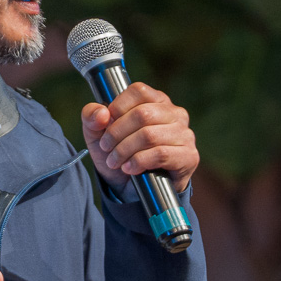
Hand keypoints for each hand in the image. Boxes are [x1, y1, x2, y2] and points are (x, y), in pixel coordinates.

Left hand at [80, 82, 197, 192]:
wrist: (134, 189)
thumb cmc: (120, 153)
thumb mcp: (97, 134)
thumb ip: (92, 117)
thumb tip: (102, 113)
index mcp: (156, 100)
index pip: (138, 91)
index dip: (117, 107)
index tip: (105, 124)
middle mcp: (175, 113)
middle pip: (142, 114)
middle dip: (117, 133)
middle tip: (106, 147)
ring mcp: (185, 134)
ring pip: (149, 135)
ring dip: (125, 150)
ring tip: (115, 161)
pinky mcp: (189, 156)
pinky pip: (161, 154)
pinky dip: (139, 162)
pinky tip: (129, 168)